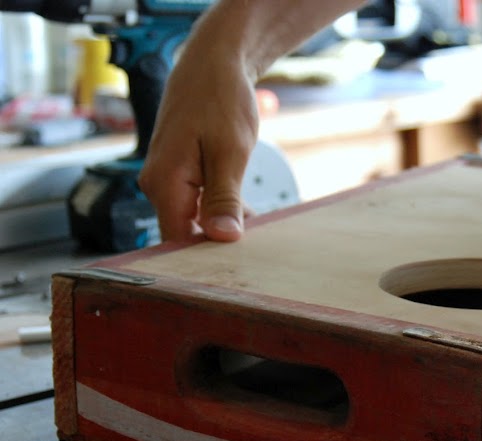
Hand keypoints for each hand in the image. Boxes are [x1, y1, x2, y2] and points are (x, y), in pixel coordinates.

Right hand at [138, 47, 258, 241]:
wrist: (214, 62)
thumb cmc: (221, 99)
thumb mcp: (230, 152)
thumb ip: (223, 198)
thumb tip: (222, 237)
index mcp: (164, 182)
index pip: (176, 241)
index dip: (203, 259)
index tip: (235, 271)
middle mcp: (157, 184)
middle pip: (183, 233)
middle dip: (215, 246)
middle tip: (255, 258)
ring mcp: (166, 178)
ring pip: (192, 219)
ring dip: (221, 228)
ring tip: (257, 238)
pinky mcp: (179, 172)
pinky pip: (196, 203)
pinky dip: (220, 211)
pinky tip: (248, 216)